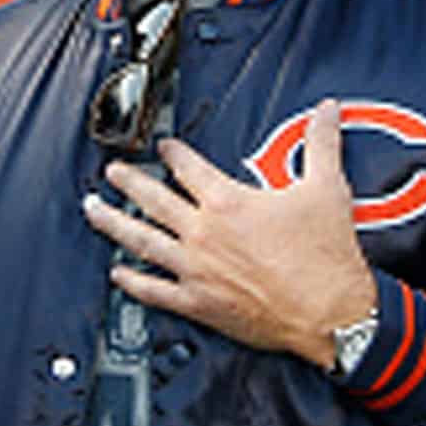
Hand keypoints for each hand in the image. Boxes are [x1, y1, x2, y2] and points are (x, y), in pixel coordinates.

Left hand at [83, 99, 376, 369]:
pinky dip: (133, 281)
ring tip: (95, 211)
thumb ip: (322, 142)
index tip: (163, 147)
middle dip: (128, 181)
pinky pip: (155, 291)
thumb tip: (327, 111)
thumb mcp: (326, 187)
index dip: (172, 153)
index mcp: (228, 202)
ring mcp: (197, 271)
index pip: (188, 167)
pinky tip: (118, 274)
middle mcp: (204, 234)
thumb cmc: (325, 256)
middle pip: (153, 200)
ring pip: (142, 241)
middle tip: (112, 171)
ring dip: (114, 223)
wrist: (331, 314)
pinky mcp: (200, 304)